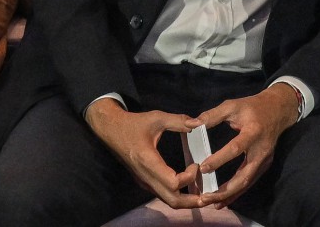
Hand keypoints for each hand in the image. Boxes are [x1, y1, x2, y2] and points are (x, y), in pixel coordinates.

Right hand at [85, 98, 203, 208]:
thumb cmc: (133, 124)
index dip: (189, 177)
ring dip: (185, 201)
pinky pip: (162, 194)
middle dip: (191, 201)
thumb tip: (198, 123)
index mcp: (148, 161)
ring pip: (166, 199)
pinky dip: (177, 195)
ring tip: (202, 195)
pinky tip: (189, 188)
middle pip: (171, 200)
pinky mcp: (144, 181)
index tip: (197, 164)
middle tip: (209, 196)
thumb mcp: (156, 117)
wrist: (111, 130)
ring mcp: (144, 181)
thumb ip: (178, 121)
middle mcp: (146, 176)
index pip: (173, 183)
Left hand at [189, 83, 299, 207]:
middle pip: (245, 175)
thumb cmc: (253, 107)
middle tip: (205, 197)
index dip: (219, 159)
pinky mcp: (264, 165)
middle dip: (225, 189)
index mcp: (253, 132)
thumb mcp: (233, 105)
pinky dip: (236, 192)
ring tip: (211, 203)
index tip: (202, 168)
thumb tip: (190, 125)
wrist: (278, 110)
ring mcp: (265, 160)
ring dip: (229, 195)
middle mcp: (261, 149)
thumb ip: (212, 115)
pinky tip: (222, 201)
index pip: (236, 148)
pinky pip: (250, 182)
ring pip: (247, 182)